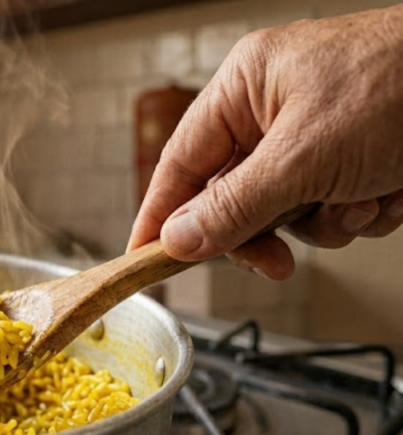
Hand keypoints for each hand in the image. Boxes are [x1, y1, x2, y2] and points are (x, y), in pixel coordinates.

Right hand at [128, 6, 402, 279]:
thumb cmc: (402, 86)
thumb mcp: (305, 156)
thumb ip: (234, 205)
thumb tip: (178, 240)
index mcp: (245, 87)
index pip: (181, 162)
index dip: (161, 213)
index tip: (142, 258)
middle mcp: (273, 110)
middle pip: (231, 197)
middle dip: (262, 230)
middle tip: (273, 263)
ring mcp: (316, 137)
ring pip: (285, 213)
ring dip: (325, 221)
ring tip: (362, 198)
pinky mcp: (355, 160)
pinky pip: (330, 211)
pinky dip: (359, 215)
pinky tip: (387, 192)